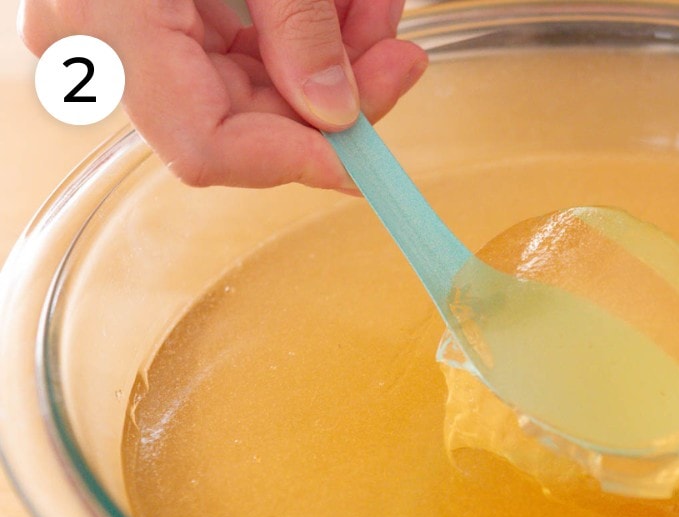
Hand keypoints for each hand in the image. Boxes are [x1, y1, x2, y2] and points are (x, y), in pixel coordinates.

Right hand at [19, 0, 426, 189]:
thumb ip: (301, 26)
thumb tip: (338, 111)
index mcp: (114, 20)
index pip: (205, 146)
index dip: (296, 162)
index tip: (367, 160)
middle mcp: (103, 39)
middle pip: (237, 120)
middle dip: (333, 92)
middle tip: (398, 56)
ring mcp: (121, 28)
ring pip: (245, 87)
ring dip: (326, 56)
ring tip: (374, 7)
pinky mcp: (147, 15)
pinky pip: (230, 50)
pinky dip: (295, 31)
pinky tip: (343, 2)